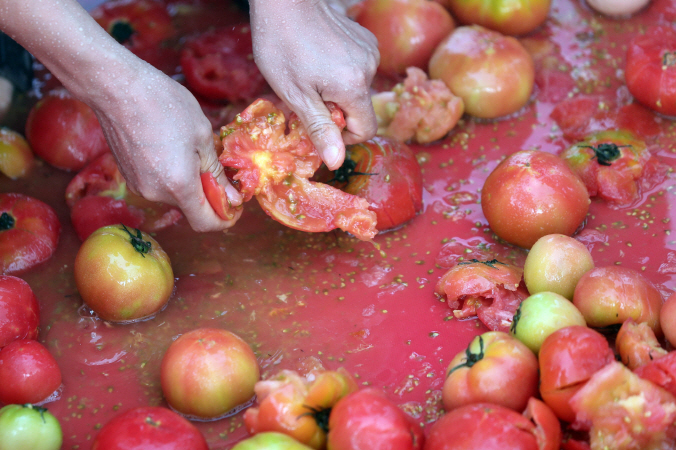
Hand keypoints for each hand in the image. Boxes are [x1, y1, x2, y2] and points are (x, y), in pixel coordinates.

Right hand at [92, 63, 242, 231]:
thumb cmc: (164, 104)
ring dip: (190, 183)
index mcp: (179, 186)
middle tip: (219, 168)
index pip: (206, 223)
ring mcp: (139, 187)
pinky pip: (159, 186)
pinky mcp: (129, 177)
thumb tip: (232, 199)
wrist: (117, 87)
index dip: (224, 219)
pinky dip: (172, 176)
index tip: (235, 206)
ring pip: (175, 197)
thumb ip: (217, 172)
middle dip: (209, 195)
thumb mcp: (202, 135)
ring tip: (193, 151)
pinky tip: (173, 149)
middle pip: (191, 209)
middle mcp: (156, 194)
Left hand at [249, 0, 379, 169]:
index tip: (319, 124)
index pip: (366, 129)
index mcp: (354, 86)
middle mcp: (369, 68)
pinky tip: (318, 57)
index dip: (343, 136)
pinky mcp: (364, 38)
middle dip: (334, 110)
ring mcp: (369, 50)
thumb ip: (320, 128)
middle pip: (360, 108)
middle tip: (305, 96)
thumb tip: (336, 162)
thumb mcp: (295, 95)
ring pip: (357, 88)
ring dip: (335, 90)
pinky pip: (357, 68)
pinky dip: (339, 71)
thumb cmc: (282, 45)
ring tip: (309, 73)